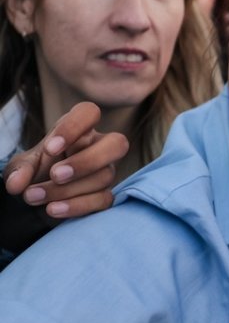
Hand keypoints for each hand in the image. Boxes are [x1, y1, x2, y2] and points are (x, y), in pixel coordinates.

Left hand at [3, 102, 128, 218]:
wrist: (38, 197)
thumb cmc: (34, 173)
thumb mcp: (21, 167)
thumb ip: (19, 171)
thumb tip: (17, 184)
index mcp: (79, 130)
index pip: (89, 113)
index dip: (74, 127)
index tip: (50, 148)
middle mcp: (98, 147)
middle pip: (117, 144)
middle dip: (87, 161)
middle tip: (55, 175)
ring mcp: (106, 171)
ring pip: (104, 176)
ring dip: (67, 189)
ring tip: (34, 196)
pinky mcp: (106, 194)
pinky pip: (103, 199)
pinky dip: (77, 206)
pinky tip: (53, 209)